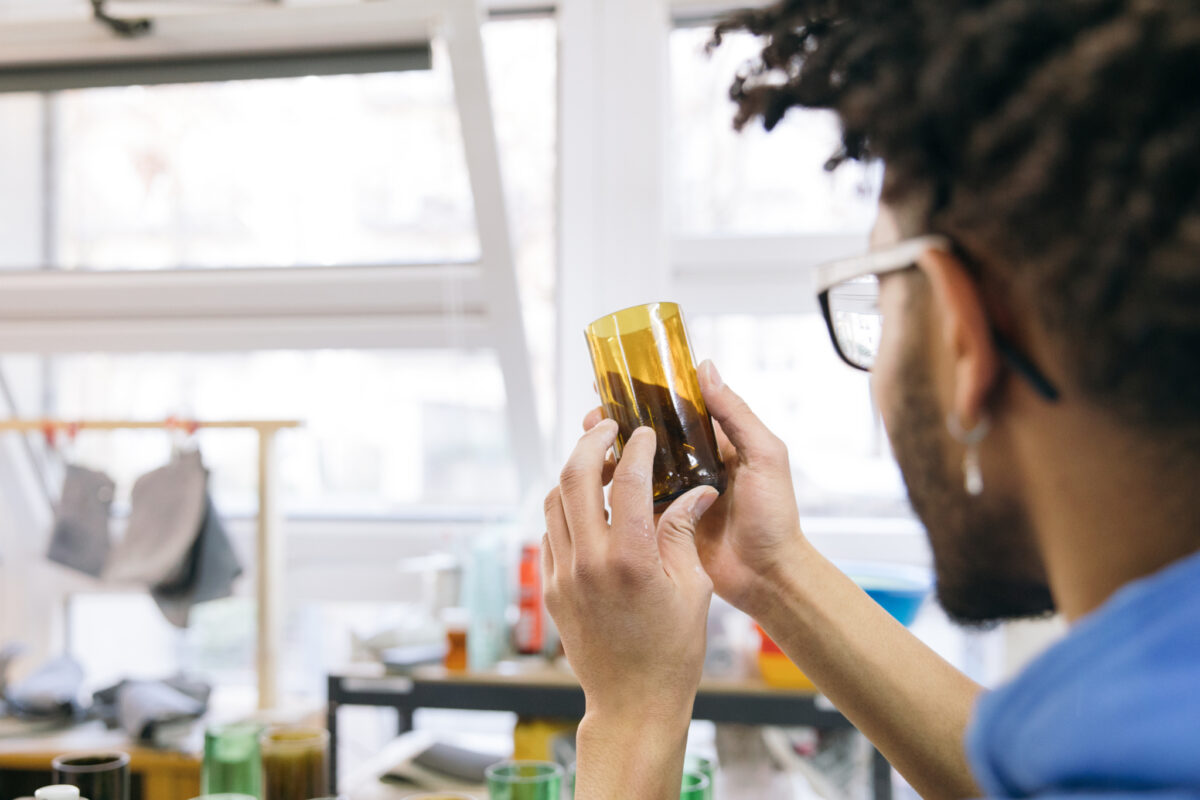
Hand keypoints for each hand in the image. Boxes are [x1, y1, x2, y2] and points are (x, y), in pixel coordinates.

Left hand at [543, 420, 718, 721]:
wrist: (632, 702)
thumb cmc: (672, 651)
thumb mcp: (692, 588)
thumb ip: (684, 532)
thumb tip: (696, 490)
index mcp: (631, 560)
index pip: (629, 481)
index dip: (638, 448)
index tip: (646, 433)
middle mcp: (589, 562)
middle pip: (574, 476)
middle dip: (591, 441)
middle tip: (609, 428)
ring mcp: (563, 575)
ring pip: (553, 500)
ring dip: (573, 472)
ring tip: (599, 462)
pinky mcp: (551, 588)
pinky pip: (550, 531)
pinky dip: (565, 508)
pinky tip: (589, 506)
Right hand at [583, 360, 808, 616]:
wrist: (768, 576)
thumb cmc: (774, 516)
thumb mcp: (764, 456)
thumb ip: (736, 414)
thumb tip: (705, 368)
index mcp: (714, 444)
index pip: (675, 409)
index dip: (647, 395)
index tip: (618, 383)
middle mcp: (690, 466)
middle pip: (647, 436)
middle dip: (618, 423)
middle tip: (594, 418)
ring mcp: (673, 494)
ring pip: (633, 467)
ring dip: (609, 454)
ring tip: (589, 447)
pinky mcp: (661, 522)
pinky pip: (631, 502)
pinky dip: (612, 490)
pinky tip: (594, 482)